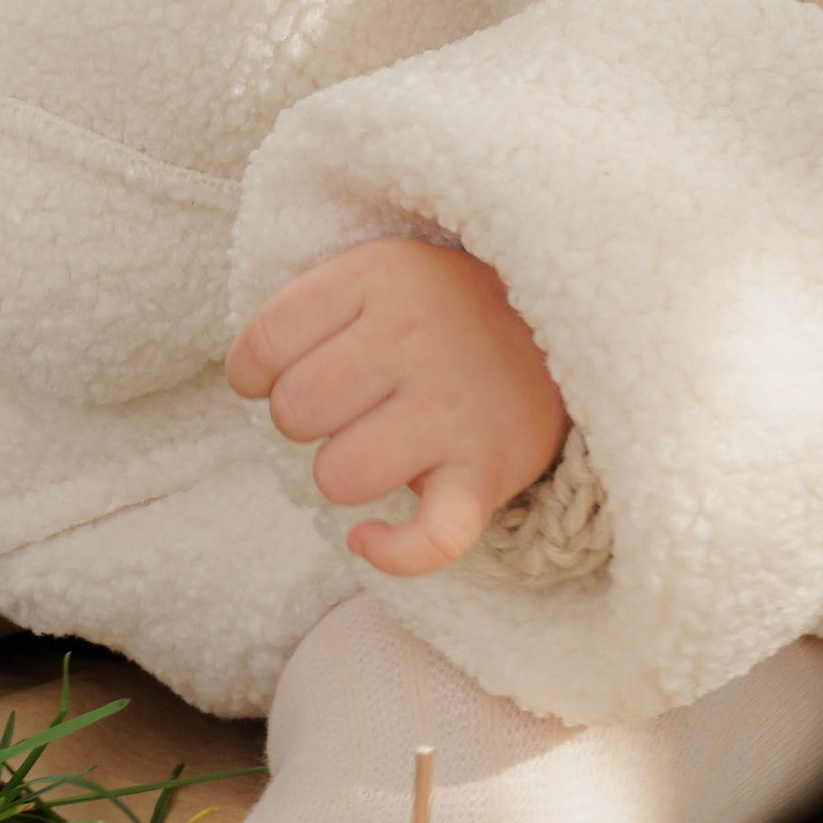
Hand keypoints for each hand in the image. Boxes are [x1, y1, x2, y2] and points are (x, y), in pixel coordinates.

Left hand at [224, 239, 567, 577]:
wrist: (577, 321)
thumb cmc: (451, 310)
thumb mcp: (384, 271)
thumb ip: (313, 308)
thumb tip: (245, 376)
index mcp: (380, 277)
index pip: (263, 343)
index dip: (253, 372)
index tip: (284, 371)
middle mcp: (416, 336)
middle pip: (294, 412)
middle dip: (306, 418)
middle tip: (351, 403)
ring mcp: (455, 406)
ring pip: (338, 476)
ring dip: (346, 473)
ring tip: (382, 446)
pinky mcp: (489, 471)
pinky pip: (429, 540)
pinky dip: (392, 552)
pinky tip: (369, 537)